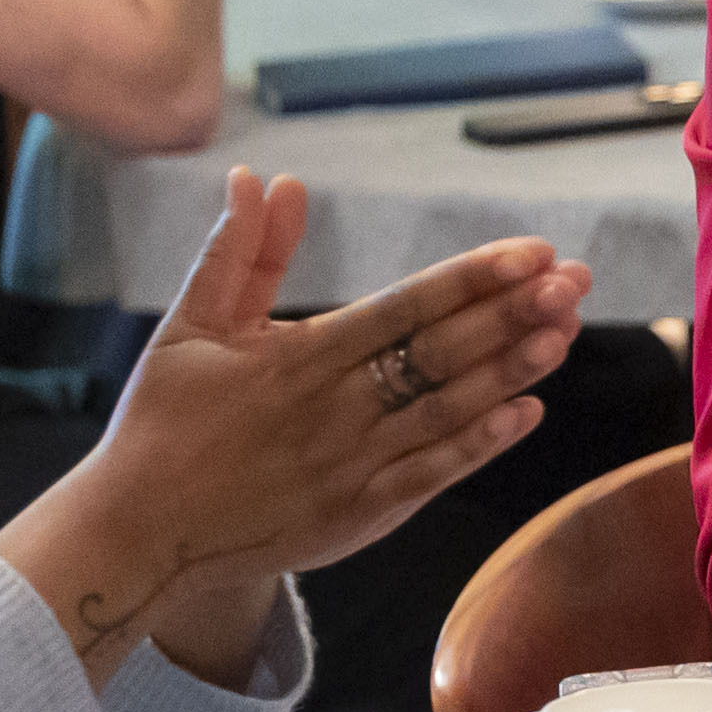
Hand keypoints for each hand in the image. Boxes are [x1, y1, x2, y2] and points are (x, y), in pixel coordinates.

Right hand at [24, 176, 580, 653]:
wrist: (139, 533)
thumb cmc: (163, 422)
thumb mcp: (190, 326)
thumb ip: (240, 252)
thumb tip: (268, 178)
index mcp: (297, 359)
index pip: (402, 308)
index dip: (471, 279)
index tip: (530, 250)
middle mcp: (333, 410)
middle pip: (439, 354)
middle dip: (512, 313)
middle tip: (573, 280)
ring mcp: (352, 466)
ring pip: (447, 411)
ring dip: (510, 371)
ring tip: (565, 331)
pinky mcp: (359, 515)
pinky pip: (432, 474)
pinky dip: (481, 444)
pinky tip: (527, 411)